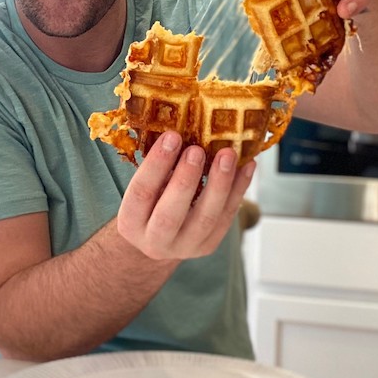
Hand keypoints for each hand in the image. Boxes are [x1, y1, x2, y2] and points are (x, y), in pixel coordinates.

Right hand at [116, 131, 255, 259]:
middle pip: (171, 213)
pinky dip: (239, 189)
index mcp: (130, 222)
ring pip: (206, 218)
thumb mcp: (144, 189)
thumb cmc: (150, 203)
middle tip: (197, 149)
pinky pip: (227, 217)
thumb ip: (158, 168)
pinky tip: (247, 166)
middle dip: (186, 179)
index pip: (141, 193)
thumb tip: (182, 130)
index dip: (156, 164)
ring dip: (219, 183)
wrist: (158, 240)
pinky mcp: (209, 245)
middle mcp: (155, 241)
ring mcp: (185, 247)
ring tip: (228, 154)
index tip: (172, 136)